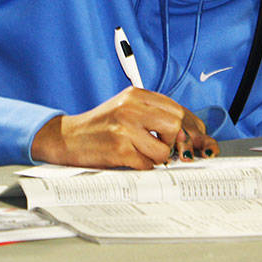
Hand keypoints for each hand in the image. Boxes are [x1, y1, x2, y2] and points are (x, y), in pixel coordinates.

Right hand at [30, 88, 218, 169]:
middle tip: (166, 149)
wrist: (67, 138)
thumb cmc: (98, 127)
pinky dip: (142, 166)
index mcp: (136, 95)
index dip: (192, 127)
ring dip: (157, 158)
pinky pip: (148, 164)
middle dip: (176, 142)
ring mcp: (125, 127)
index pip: (178, 109)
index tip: (194, 139)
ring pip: (165, 150)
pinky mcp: (119, 148)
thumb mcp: (127, 112)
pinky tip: (128, 159)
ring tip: (139, 153)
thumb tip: (193, 137)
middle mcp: (131, 107)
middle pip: (177, 125)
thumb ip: (155, 118)